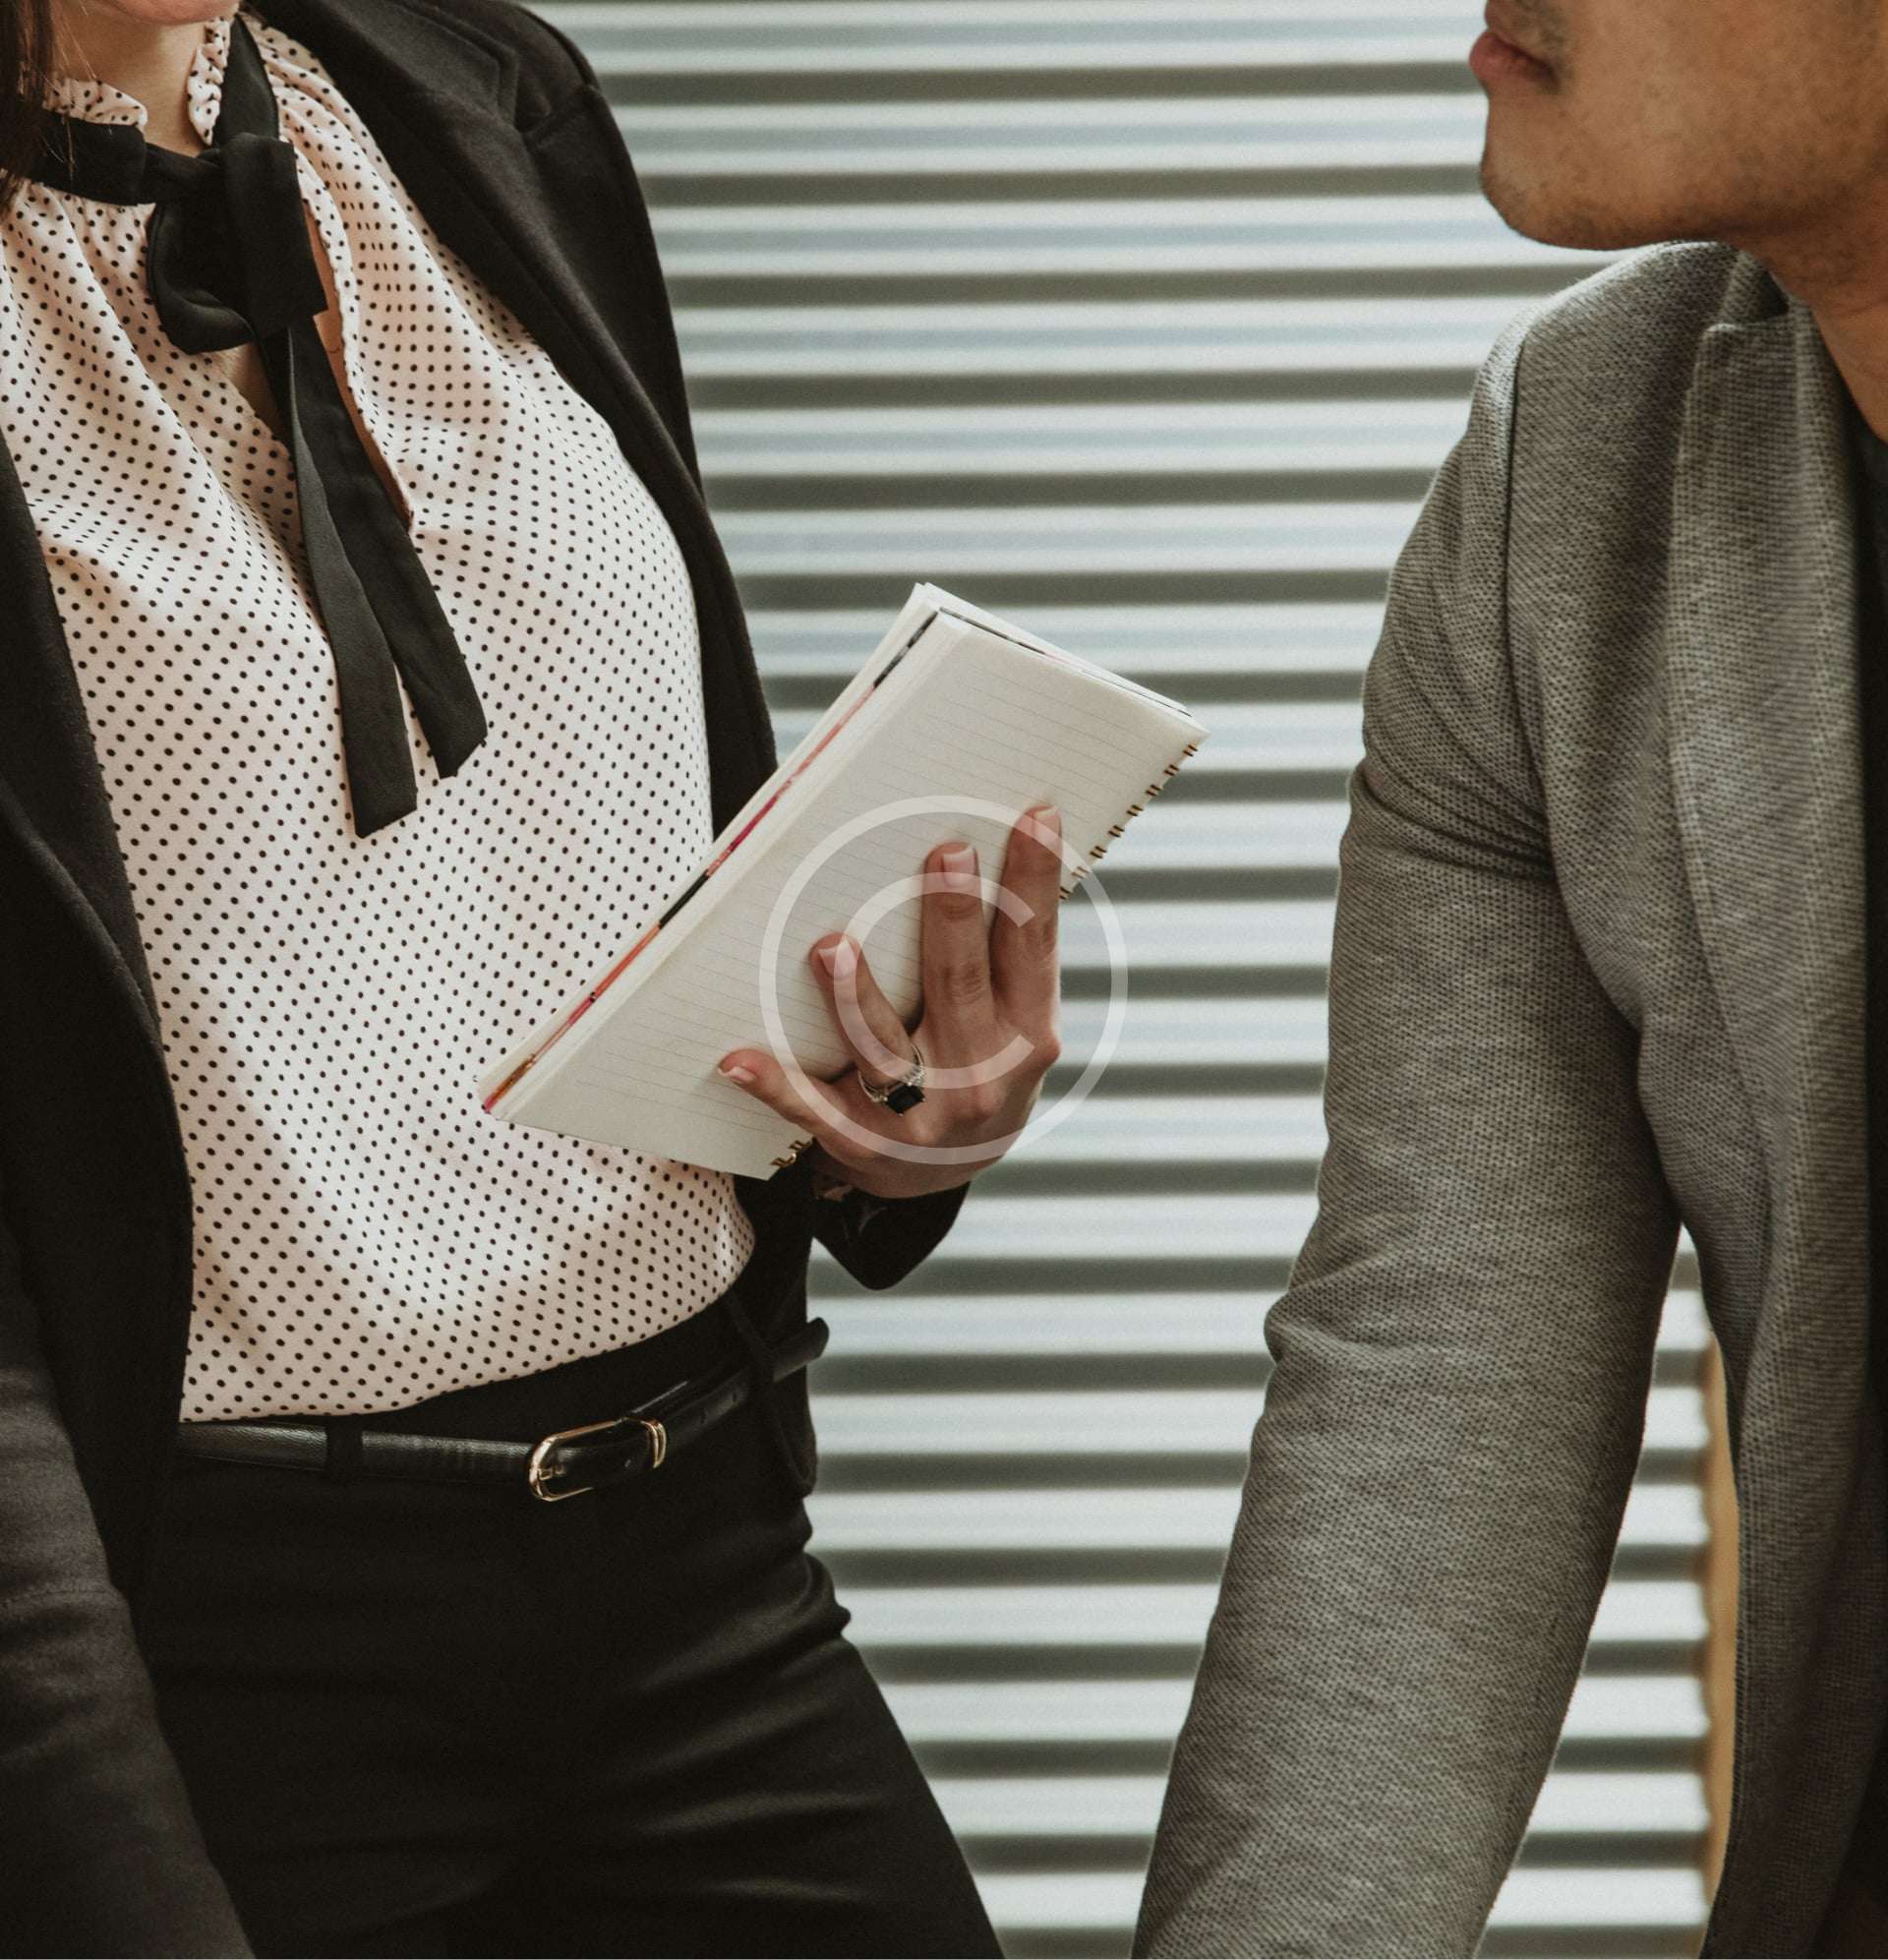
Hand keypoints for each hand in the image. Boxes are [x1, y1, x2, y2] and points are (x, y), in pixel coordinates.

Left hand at [716, 804, 1065, 1199]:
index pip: (1033, 946)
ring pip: (884, 1048)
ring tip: (831, 946)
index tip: (1035, 816)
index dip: (1034, 882)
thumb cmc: (977, 1062)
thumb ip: (1002, 954)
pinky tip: (736, 1058)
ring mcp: (920, 1115)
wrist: (947, 1172)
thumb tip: (980, 846)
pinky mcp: (861, 1143)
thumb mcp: (1013, 1019)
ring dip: (855, 997)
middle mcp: (981, 1076)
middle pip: (961, 985)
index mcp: (1027, 1033)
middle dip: (953, 918)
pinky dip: (774, 1087)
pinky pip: (811, 1110)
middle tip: (946, 853)